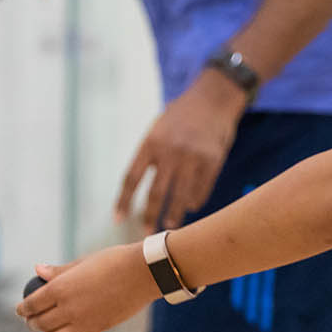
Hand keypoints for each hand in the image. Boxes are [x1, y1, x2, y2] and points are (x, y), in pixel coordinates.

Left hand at [16, 244, 158, 331]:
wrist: (143, 273)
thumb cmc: (113, 261)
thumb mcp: (83, 262)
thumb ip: (58, 271)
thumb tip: (37, 270)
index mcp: (61, 288)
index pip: (31, 305)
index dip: (22, 308)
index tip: (21, 308)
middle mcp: (68, 309)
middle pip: (39, 323)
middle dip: (32, 321)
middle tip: (31, 318)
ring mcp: (83, 322)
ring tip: (48, 326)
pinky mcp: (97, 329)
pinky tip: (69, 326)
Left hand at [116, 72, 247, 232]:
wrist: (213, 98)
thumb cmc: (180, 116)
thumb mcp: (158, 129)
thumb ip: (150, 156)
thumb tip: (138, 191)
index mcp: (151, 142)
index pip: (132, 178)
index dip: (123, 201)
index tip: (118, 219)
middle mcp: (170, 151)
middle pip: (156, 194)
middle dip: (149, 217)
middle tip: (146, 233)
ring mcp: (193, 157)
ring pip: (180, 197)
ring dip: (173, 215)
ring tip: (169, 225)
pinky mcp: (213, 161)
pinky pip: (201, 190)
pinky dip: (194, 202)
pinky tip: (190, 207)